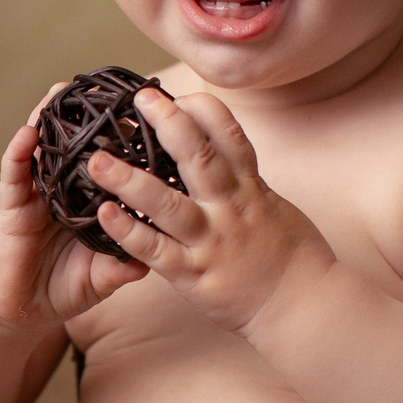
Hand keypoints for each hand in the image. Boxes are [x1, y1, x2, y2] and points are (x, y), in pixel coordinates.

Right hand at [0, 89, 148, 327]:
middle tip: (110, 86)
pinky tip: (26, 134)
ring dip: (49, 119)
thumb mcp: (99, 280)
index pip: (111, 166)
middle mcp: (64, 191)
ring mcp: (36, 195)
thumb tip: (152, 261)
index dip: (126, 143)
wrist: (17, 311)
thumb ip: (120, 268)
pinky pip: (14, 176)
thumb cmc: (59, 289)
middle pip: (78, 147)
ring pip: (44, 150)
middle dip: (89, 117)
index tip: (149, 116)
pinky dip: (18, 154)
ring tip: (60, 90)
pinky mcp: (11, 207)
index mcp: (90, 204)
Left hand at [86, 88, 331, 334]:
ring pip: (166, 203)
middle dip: (168, 123)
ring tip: (96, 160)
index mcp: (251, 188)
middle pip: (198, 156)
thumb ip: (246, 183)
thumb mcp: (276, 208)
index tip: (181, 94)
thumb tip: (226, 155)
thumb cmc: (293, 259)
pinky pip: (154, 250)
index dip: (205, 111)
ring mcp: (210, 240)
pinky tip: (103, 213)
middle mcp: (230, 208)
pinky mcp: (193, 274)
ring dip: (129, 179)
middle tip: (140, 98)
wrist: (305, 308)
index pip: (230, 136)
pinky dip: (127, 231)